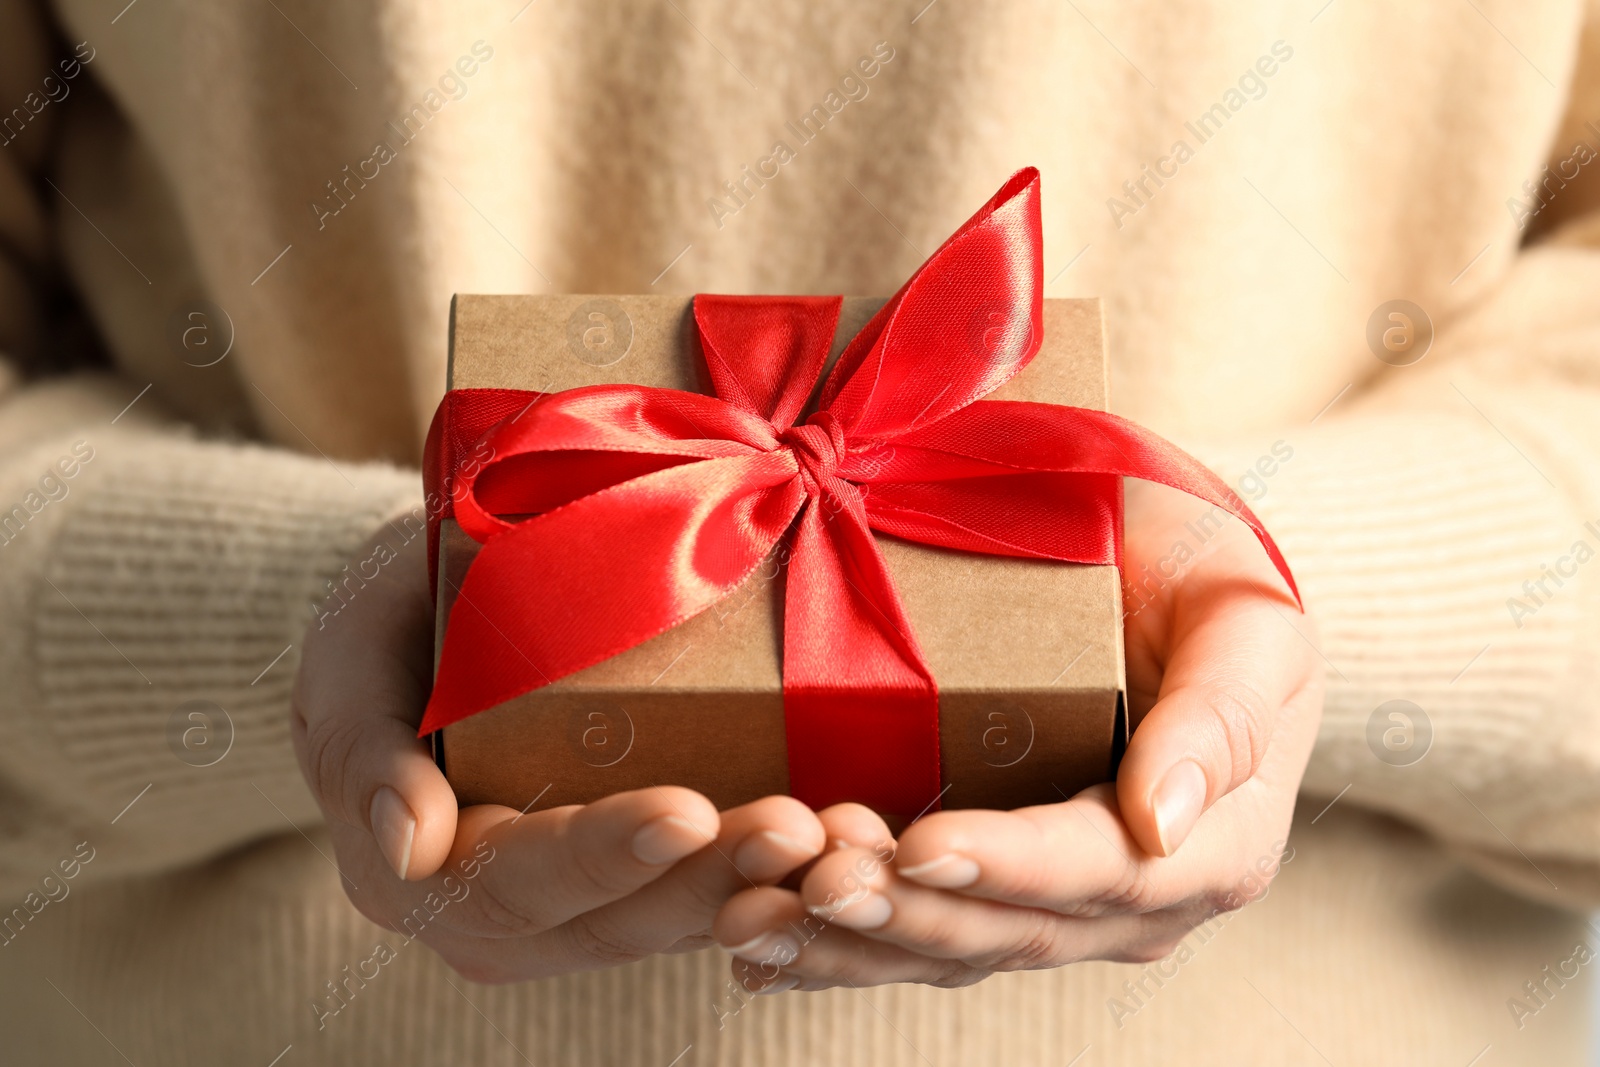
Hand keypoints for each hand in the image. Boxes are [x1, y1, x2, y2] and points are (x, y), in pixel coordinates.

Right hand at [291, 518, 826, 982]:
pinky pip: (717, 891)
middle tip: (797, 827)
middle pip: (616, 917)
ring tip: (840, 836)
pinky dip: (782, 873)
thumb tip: (407, 840)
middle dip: (712, 876)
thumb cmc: (390, 623)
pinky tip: (850, 835)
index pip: (513, 882)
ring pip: (682, 915)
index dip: (599, 855)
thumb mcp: (347, 658)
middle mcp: (502, 915)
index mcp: (419, 872)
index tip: (682, 811)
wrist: (442, 610)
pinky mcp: (650, 877)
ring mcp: (582, 905)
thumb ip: (360, 745)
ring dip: (765, 883)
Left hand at [711, 480, 1323, 990]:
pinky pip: (916, 932)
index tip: (921, 842)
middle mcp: (1134, 896)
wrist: (1171, 577)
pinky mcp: (992, 888)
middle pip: (1010, 927)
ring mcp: (1058, 903)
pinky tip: (758, 945)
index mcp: (1213, 844)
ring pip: (949, 946)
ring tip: (759, 916)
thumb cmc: (1210, 582)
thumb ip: (1223, 715)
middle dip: (906, 911)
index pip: (1101, 869)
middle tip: (813, 879)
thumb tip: (1163, 821)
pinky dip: (835, 946)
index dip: (1010, 865)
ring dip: (853, 941)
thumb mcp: (1248, 622)